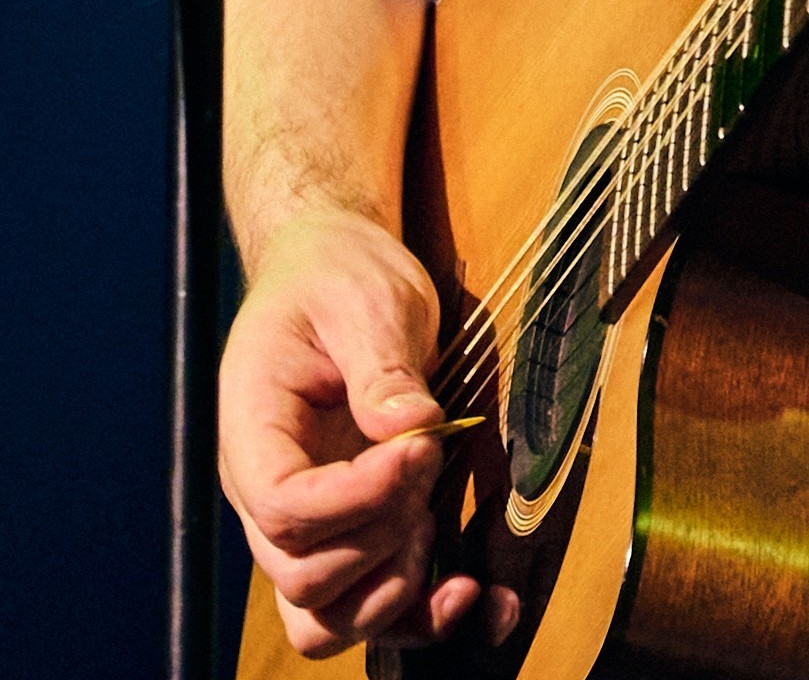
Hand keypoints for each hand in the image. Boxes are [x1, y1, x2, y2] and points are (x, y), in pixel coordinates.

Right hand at [218, 207, 516, 655]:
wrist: (330, 273)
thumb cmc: (337, 279)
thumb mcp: (362, 298)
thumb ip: (380, 364)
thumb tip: (411, 425)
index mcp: (254, 433)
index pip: (286, 508)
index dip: (358, 497)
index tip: (421, 447)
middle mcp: (267, 496)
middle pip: (305, 576)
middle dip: (383, 536)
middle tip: (430, 463)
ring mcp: (306, 526)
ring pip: (324, 620)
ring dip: (393, 597)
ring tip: (440, 539)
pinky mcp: (348, 536)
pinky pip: (362, 610)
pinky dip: (414, 618)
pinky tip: (469, 593)